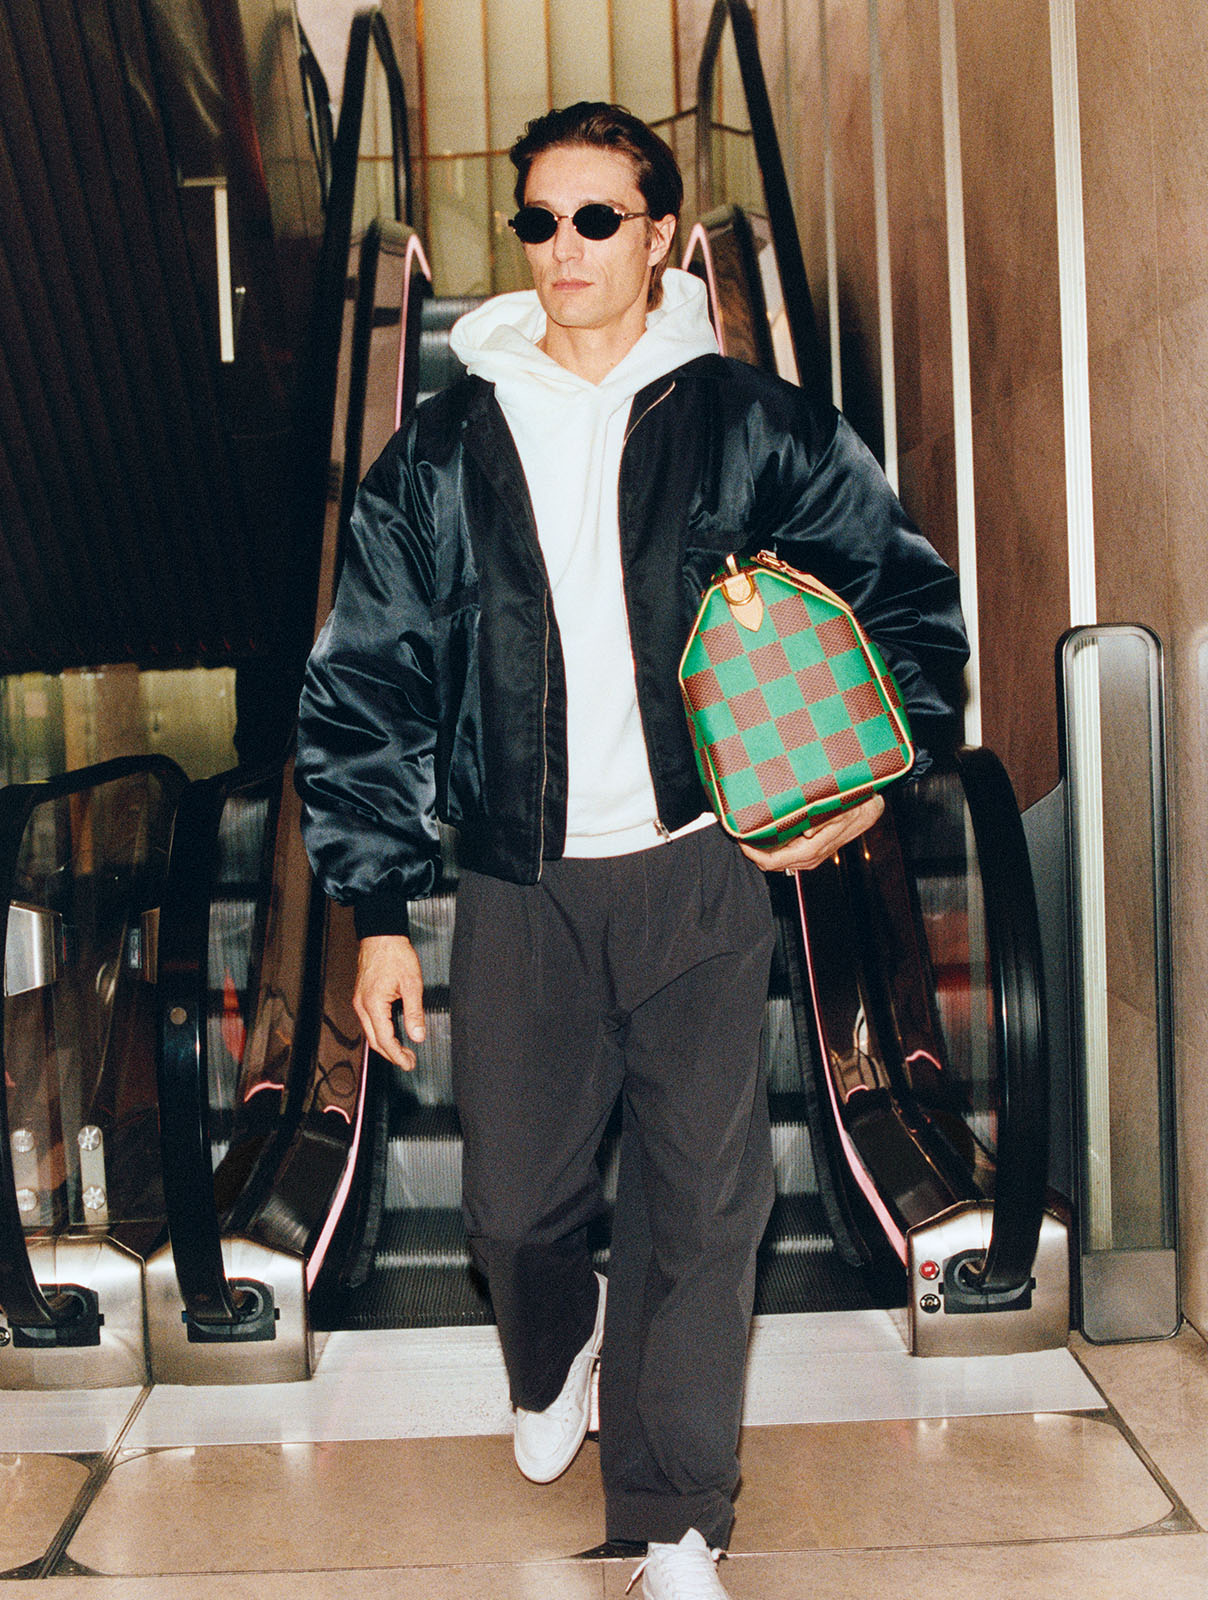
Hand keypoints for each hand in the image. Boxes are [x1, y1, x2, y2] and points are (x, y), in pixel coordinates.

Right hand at [353, 935, 425, 1070]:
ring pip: (370, 1032)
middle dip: (391, 1055)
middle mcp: (362, 1005)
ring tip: (403, 1052)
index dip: (397, 1056)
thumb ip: (414, 1013)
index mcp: (373, 1004)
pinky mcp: (362, 997)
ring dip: (386, 1045)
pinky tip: (392, 1034)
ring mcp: (360, 1001)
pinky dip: (380, 1033)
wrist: (381, 935)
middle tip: (409, 1062)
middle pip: (374, 1041)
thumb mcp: (412, 984)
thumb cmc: (395, 954)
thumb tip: (418, 1036)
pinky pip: (369, 1022)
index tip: (409, 1063)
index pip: (385, 1040)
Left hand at [739, 794, 884, 874]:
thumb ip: (822, 822)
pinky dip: (771, 848)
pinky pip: (784, 855)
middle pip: (770, 865)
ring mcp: (808, 858)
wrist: (867, 812)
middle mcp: (807, 858)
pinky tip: (764, 833)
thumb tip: (806, 832)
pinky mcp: (808, 852)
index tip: (741, 840)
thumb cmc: (853, 808)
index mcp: (810, 851)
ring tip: (748, 831)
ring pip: (775, 862)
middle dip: (753, 851)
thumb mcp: (840, 811)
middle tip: (739, 832)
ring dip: (761, 850)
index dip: (753, 854)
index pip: (773, 861)